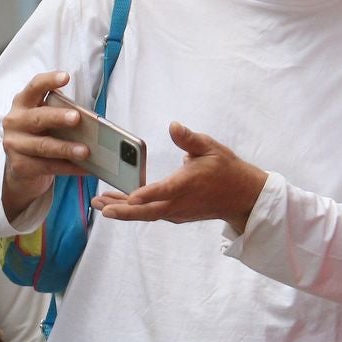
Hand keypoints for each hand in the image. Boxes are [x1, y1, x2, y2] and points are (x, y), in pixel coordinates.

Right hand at [1, 71, 90, 220]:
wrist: (21, 170)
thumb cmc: (40, 136)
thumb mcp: (46, 120)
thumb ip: (61, 112)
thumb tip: (91, 117)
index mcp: (23, 104)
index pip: (34, 87)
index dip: (49, 81)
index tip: (66, 77)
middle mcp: (15, 122)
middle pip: (37, 117)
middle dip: (58, 117)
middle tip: (77, 118)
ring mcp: (15, 145)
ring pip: (43, 146)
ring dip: (66, 148)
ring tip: (85, 151)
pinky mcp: (20, 166)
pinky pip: (48, 166)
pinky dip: (69, 167)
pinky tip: (85, 168)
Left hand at [91, 121, 267, 232]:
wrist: (241, 197)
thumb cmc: (226, 170)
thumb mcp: (211, 148)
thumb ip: (189, 139)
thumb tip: (173, 126)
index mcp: (188, 184)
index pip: (165, 191)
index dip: (148, 194)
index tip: (131, 197)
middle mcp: (180, 202)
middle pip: (148, 211)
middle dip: (122, 210)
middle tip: (100, 206)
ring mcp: (178, 212)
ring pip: (146, 214)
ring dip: (123, 211)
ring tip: (100, 203)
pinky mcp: (176, 215)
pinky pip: (152, 214)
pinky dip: (135, 210)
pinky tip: (120, 203)